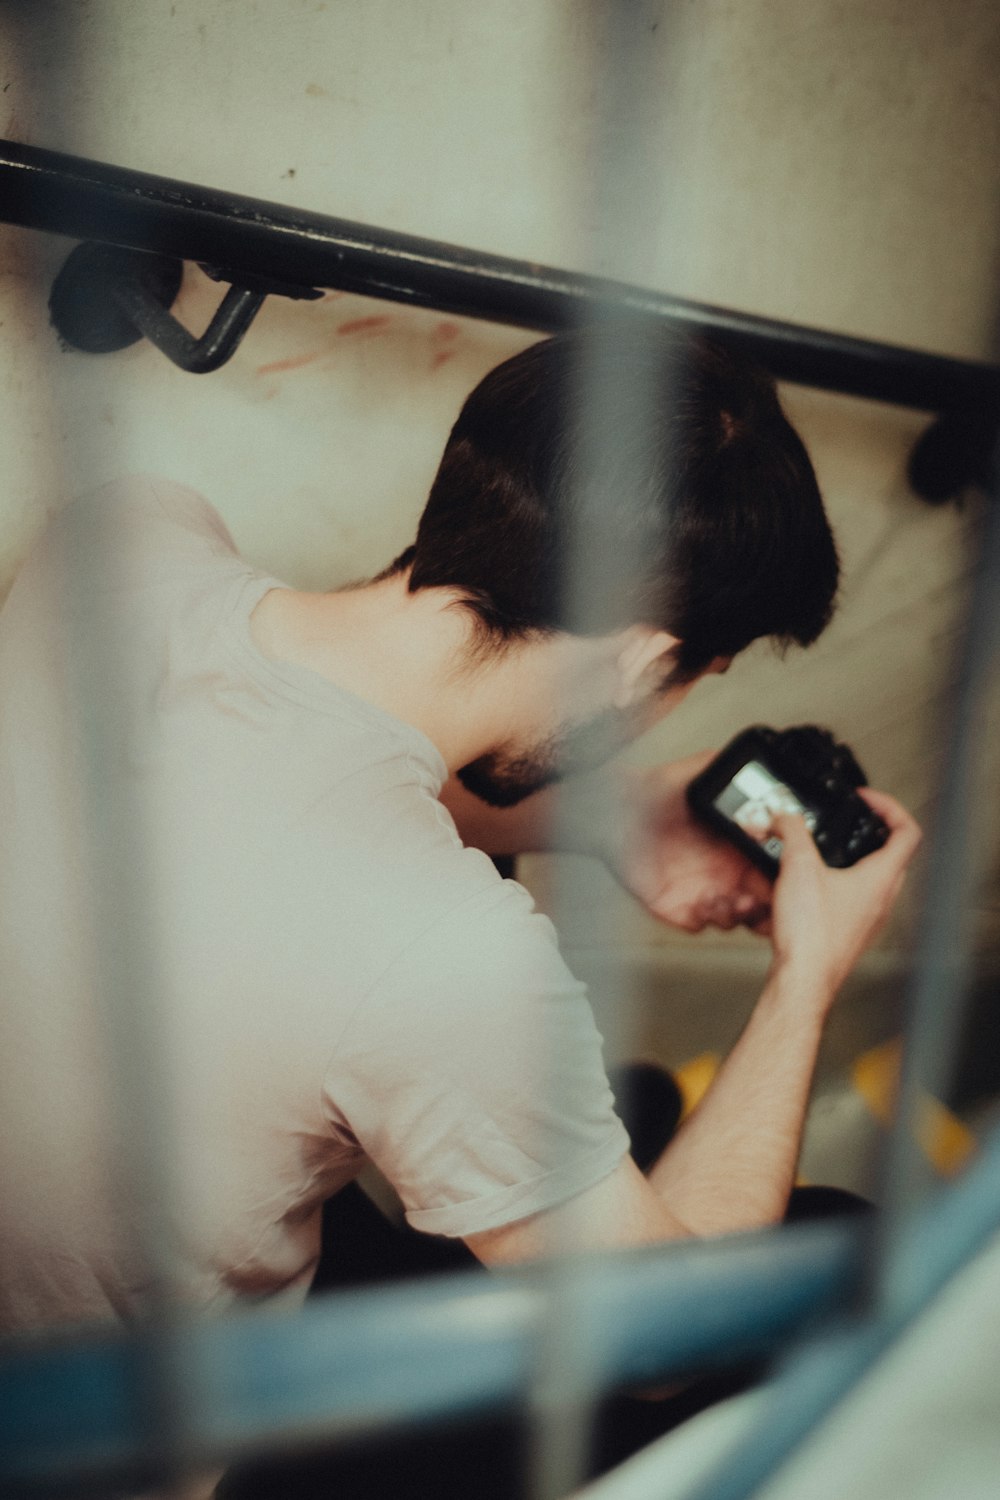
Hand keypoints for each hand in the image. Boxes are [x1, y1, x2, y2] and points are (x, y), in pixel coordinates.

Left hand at [603, 753, 772, 933]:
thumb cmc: (648, 794)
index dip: (779, 872)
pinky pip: (700, 924)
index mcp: (733, 843)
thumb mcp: (689, 775)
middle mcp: (722, 869)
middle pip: (759, 897)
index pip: (768, 865)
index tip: (784, 872)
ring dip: (739, 913)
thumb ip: (719, 767)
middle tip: (762, 895)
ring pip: (735, 916)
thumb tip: (749, 757)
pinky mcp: (678, 905)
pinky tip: (703, 904)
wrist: (612, 813)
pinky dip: (706, 919)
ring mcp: (702, 889)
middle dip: (766, 902)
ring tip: (734, 901)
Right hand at [768, 787, 921, 1001]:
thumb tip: (785, 818)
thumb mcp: (797, 867)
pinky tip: (811, 886)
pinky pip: (855, 900)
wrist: (803, 979)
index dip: (890, 808)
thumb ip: (792, 832)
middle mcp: (881, 899)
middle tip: (850, 823)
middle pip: (893, 855)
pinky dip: (840, 884)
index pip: (907, 832)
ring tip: (827, 852)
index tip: (867, 800)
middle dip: (871, 833)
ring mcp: (869, 918)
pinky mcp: (851, 932)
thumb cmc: (810, 935)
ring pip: (874, 879)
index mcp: (880, 878)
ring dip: (854, 860)